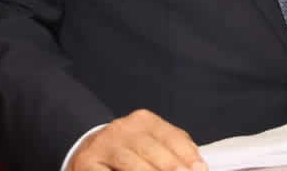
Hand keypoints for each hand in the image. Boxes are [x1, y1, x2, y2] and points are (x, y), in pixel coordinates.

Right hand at [70, 109, 206, 170]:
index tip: (200, 170)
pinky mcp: (87, 163)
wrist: (87, 151)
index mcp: (143, 121)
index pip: (171, 137)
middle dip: (171, 169)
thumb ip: (174, 150)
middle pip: (152, 150)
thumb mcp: (151, 143)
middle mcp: (122, 128)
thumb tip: (198, 166)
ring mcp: (103, 145)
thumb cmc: (127, 152)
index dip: (187, 156)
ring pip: (131, 164)